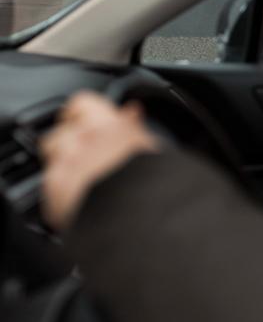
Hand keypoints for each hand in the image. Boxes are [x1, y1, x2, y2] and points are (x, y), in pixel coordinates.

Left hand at [40, 91, 157, 229]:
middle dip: (68, 143)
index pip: (82, 103)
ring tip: (78, 181)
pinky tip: (76, 202)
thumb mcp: (154, 148)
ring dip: (61, 165)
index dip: (81, 113)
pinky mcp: (53, 193)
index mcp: (111, 126)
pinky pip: (49, 185)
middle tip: (84, 157)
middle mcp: (84, 142)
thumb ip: (136, 127)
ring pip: (50, 158)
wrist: (140, 218)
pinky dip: (58, 192)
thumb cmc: (155, 185)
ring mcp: (66, 167)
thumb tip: (132, 113)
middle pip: (61, 132)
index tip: (84, 120)